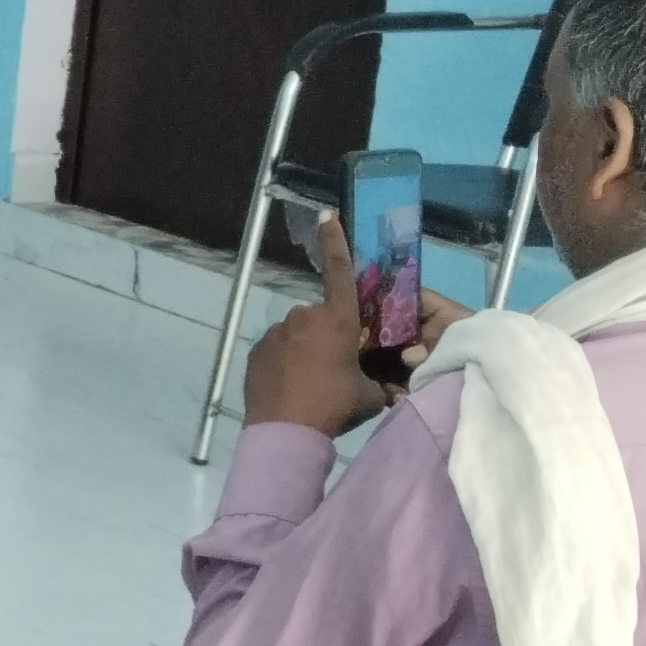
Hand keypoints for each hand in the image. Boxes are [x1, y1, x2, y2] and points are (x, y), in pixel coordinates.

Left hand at [241, 211, 400, 439]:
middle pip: (321, 317)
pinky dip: (286, 363)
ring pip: (298, 335)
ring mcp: (275, 333)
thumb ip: (378, 381)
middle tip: (336, 368)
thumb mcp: (370, 395)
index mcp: (336, 319)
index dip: (335, 240)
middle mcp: (303, 317)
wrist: (285, 431)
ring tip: (311, 385)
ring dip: (306, 350)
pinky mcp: (256, 351)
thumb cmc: (334, 405)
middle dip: (329, 335)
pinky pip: (278, 350)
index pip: (339, 271)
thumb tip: (388, 388)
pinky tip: (291, 389)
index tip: (326, 214)